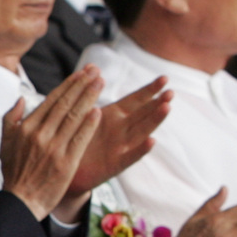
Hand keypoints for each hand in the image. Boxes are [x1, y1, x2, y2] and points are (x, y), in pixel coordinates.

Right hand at [0, 68, 103, 220]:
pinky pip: (80, 139)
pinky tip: (98, 112)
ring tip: (100, 83)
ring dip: (89, 98)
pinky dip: (89, 125)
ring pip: (74, 117)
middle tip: (95, 71)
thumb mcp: (5, 143)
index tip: (81, 73)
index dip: (68, 85)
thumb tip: (21, 99)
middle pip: (65, 104)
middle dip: (82, 85)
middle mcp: (39, 135)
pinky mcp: (66, 162)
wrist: (21, 201)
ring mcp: (53, 148)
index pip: (51, 100)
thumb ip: (10, 118)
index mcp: (25, 128)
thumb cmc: (14, 172)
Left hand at [69, 78, 167, 202]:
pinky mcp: (114, 165)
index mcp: (114, 115)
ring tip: (167, 107)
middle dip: (157, 102)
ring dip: (154, 120)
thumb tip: (91, 67)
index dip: (149, 90)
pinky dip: (140, 150)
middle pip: (143, 114)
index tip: (165, 78)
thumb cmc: (76, 138)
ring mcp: (120, 147)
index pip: (136, 100)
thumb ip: (90, 94)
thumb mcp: (84, 113)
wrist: (66, 168)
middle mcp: (121, 130)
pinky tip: (152, 141)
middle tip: (171, 92)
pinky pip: (129, 157)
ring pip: (141, 131)